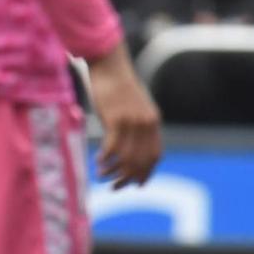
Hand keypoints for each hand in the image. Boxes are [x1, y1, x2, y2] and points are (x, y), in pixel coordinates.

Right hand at [85, 43, 161, 187]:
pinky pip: (113, 148)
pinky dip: (105, 159)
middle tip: (114, 187)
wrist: (109, 65)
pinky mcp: (117, 119)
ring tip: (101, 176)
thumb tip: (126, 143)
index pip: (155, 155)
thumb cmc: (116, 84)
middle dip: (128, 178)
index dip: (147, 172)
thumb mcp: (131, 106)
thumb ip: (134, 124)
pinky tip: (97, 163)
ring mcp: (132, 122)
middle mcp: (146, 124)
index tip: (137, 184)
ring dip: (114, 171)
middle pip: (142, 160)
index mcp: (153, 121)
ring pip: (127, 157)